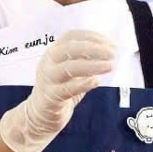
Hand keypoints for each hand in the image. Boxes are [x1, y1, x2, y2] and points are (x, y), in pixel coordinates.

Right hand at [0, 30, 113, 151]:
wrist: (40, 115)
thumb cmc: (60, 89)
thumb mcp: (71, 70)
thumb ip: (85, 60)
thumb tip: (109, 51)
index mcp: (53, 52)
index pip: (71, 36)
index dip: (92, 36)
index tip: (110, 43)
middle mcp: (48, 63)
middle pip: (70, 49)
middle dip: (94, 48)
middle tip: (112, 52)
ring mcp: (48, 80)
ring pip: (69, 67)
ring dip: (92, 65)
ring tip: (110, 65)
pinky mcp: (51, 97)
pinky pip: (67, 89)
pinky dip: (83, 84)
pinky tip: (97, 81)